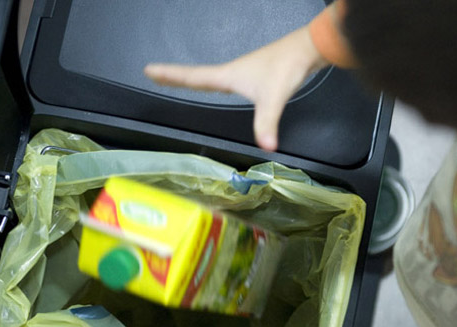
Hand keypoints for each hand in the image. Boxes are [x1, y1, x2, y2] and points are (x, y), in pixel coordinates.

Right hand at [144, 26, 327, 151]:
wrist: (307, 50)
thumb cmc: (287, 67)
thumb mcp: (274, 97)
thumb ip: (267, 122)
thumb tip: (266, 146)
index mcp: (229, 75)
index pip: (192, 77)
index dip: (170, 76)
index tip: (149, 71)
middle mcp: (232, 72)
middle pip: (197, 76)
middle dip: (175, 77)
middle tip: (155, 75)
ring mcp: (243, 73)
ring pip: (211, 77)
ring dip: (193, 78)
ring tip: (177, 80)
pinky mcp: (255, 75)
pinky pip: (227, 80)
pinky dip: (215, 83)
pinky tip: (222, 87)